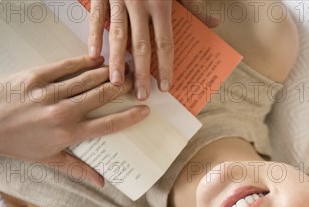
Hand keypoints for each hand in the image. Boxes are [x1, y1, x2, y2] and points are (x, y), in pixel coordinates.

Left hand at [0, 55, 149, 186]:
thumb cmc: (16, 144)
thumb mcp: (48, 159)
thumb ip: (78, 169)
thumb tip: (102, 182)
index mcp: (68, 134)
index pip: (108, 125)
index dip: (129, 117)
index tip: (145, 110)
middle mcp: (62, 113)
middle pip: (101, 97)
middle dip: (121, 88)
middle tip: (134, 82)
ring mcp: (48, 93)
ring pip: (86, 80)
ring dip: (107, 74)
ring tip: (121, 70)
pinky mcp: (34, 78)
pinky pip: (65, 67)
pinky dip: (83, 62)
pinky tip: (96, 60)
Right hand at [88, 0, 220, 101]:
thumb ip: (195, 6)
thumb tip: (215, 24)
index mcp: (161, 3)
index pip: (165, 42)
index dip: (166, 66)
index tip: (166, 86)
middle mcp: (139, 4)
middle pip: (141, 44)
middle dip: (141, 72)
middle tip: (141, 94)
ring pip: (116, 35)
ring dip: (116, 61)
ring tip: (115, 82)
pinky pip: (96, 17)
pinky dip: (93, 36)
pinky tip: (93, 55)